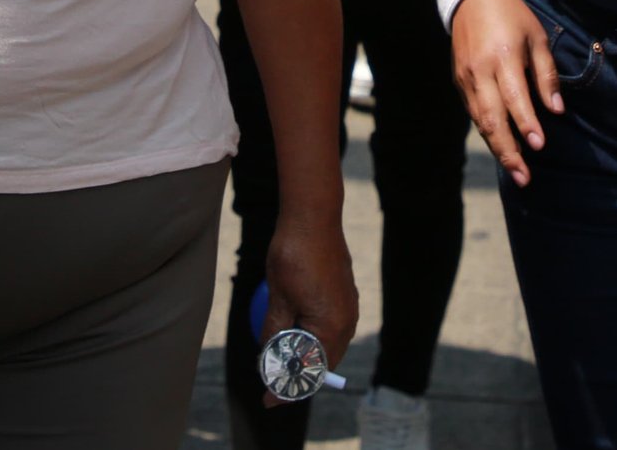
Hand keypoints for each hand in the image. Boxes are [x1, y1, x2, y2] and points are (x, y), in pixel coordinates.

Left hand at [259, 209, 357, 383]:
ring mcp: (349, 307)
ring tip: (282, 361)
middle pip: (323, 362)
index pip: (311, 371)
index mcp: (331, 327)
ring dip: (307, 356)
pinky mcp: (345, 295)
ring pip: (328, 345)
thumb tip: (268, 354)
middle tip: (273, 383)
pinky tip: (294, 332)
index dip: (288, 389)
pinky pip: (331, 327)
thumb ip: (275, 331)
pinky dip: (313, 337)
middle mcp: (346, 321)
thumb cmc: (293, 256)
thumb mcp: (277, 297)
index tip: (269, 400)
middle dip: (300, 376)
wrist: (313, 217)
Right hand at [449, 0, 559, 186]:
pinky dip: (488, 132)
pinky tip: (501, 147)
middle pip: (492, 118)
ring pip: (480, 121)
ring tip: (515, 171)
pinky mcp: (459, 82)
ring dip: (497, 148)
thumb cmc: (511, 16)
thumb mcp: (537, 37)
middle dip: (508, 151)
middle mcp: (480, 72)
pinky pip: (474, 113)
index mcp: (502, 57)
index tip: (539, 146)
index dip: (526, 123)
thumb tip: (556, 110)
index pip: (514, 97)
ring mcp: (466, 78)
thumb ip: (546, 74)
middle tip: (523, 177)